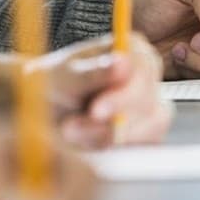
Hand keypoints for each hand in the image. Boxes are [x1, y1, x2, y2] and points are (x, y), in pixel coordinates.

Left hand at [31, 34, 171, 148]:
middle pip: (147, 102)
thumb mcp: (65, 78)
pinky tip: (88, 142)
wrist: (47, 113)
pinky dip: (114, 149)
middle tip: (71, 129)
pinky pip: (143, 146)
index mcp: (133, 49)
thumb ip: (92, 73)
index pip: (142, 70)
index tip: (96, 112)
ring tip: (71, 133)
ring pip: (148, 128)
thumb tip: (121, 63)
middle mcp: (148, 75)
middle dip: (109, 122)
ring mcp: (152, 105)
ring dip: (106, 137)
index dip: (122, 95)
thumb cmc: (55, 86)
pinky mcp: (149, 133)